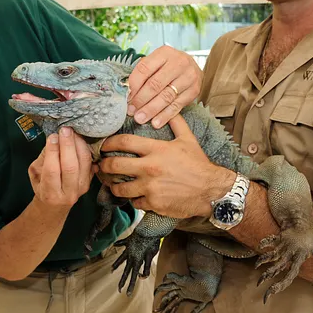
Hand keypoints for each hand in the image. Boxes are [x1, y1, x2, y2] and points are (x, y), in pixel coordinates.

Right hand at [28, 127, 94, 210]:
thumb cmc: (42, 187)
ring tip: (73, 132)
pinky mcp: (90, 181)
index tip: (53, 136)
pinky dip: (86, 148)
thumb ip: (42, 159)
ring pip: (84, 162)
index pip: (52, 170)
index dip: (53, 151)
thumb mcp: (35, 174)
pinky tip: (80, 139)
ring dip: (79, 144)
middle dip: (68, 145)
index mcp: (50, 193)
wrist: (56, 204)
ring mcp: (82, 188)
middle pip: (70, 167)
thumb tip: (54, 140)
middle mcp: (68, 193)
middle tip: (65, 130)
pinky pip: (91, 162)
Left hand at [99, 115, 233, 217]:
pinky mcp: (153, 203)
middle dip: (104, 166)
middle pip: (115, 165)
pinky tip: (135, 196)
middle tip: (101, 166)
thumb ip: (176, 123)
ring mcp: (150, 187)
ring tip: (112, 184)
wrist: (211, 190)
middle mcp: (149, 167)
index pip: (124, 142)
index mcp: (156, 150)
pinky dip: (133, 200)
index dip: (109, 143)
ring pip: (120, 188)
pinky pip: (135, 202)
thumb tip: (169, 110)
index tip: (104, 146)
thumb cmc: (199, 164)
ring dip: (114, 186)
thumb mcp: (188, 139)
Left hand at [128, 45, 201, 128]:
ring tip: (140, 118)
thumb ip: (142, 74)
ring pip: (166, 96)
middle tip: (131, 111)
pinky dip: (165, 116)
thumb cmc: (168, 66)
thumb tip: (127, 92)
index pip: (144, 69)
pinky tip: (156, 123)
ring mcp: (188, 77)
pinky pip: (177, 105)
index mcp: (164, 53)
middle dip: (140, 99)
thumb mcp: (156, 63)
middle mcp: (179, 62)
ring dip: (151, 110)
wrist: (192, 68)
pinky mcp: (194, 90)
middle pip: (155, 84)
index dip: (133, 84)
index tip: (125, 97)